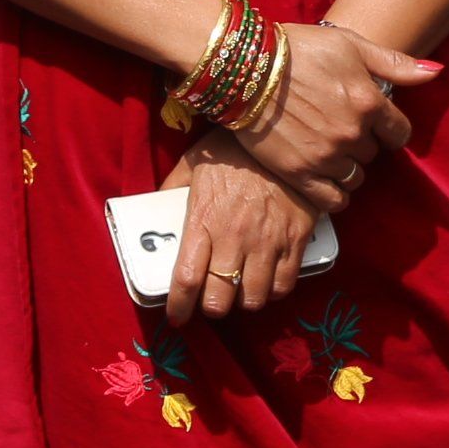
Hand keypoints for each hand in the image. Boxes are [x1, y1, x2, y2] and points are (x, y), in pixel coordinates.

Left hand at [161, 132, 315, 327]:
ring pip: (253, 298)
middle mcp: (233, 237)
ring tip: (239, 290)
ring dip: (243, 302)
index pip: (186, 278)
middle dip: (212, 308)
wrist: (280, 129)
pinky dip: (273, 291)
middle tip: (212, 301)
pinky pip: (284, 285)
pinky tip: (265, 281)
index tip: (177, 318)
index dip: (179, 306)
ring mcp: (267, 240)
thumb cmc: (232, 148)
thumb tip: (152, 208)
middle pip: (220, 299)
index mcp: (203, 220)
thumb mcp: (192, 163)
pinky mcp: (295, 239)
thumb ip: (171, 189)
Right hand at [233, 22, 430, 211]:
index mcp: (369, 102)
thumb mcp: (349, 44)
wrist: (244, 66)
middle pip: (373, 154)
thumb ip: (394, 64)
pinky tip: (322, 176)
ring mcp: (326, 157)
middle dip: (361, 142)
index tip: (373, 122)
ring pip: (355, 177)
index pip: (399, 133)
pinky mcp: (300, 174)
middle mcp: (352, 133)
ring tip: (325, 148)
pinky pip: (333, 200)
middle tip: (337, 125)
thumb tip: (435, 72)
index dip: (387, 128)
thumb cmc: (298, 48)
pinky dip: (333, 193)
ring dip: (346, 166)